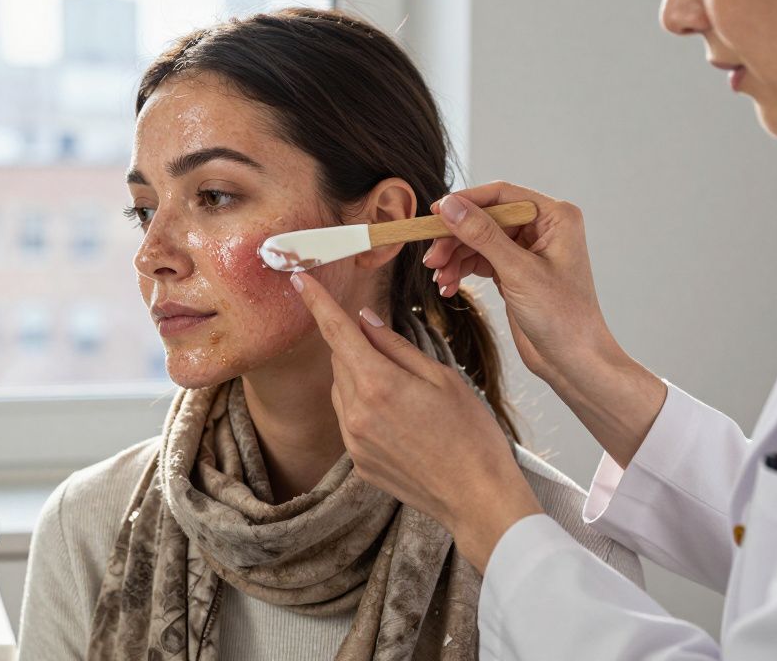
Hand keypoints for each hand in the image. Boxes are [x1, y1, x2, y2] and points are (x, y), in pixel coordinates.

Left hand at [291, 271, 541, 571]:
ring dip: (361, 379)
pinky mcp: (356, 461)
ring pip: (342, 390)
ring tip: (406, 399)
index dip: (316, 301)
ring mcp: (353, 440)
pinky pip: (349, 419)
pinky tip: (400, 422)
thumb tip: (364, 320)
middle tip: (398, 360)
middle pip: (340, 360)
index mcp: (378, 383)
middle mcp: (355, 412)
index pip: (337, 330)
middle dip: (358, 348)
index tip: (299, 279)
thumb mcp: (441, 376)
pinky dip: (364, 409)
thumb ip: (395, 345)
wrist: (477, 498)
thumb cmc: (471, 435)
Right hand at [423, 182, 666, 466]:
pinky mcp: (513, 271)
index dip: (465, 202)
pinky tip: (448, 287)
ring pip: (477, 240)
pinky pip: (479, 260)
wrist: (572, 360)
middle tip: (431, 258)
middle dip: (455, 238)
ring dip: (454, 257)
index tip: (434, 213)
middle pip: (485, 218)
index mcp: (555, 217)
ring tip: (439, 278)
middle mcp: (542, 228)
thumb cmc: (563, 317)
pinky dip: (461, 271)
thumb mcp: (518, 272)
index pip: (502, 195)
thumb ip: (482, 235)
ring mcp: (526, 250)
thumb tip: (449, 206)